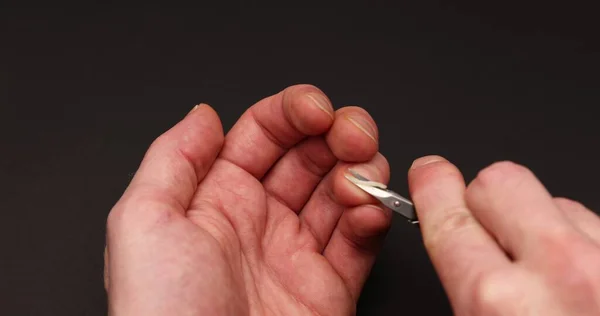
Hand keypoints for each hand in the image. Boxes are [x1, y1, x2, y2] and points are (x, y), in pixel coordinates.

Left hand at [104, 85, 391, 314]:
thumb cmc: (164, 313)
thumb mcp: (144, 222)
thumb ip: (173, 158)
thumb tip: (204, 116)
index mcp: (216, 199)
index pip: (263, 134)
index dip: (293, 111)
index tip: (317, 110)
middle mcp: (258, 221)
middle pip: (310, 155)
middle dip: (337, 133)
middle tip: (350, 135)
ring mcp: (295, 253)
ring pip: (342, 191)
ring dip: (360, 171)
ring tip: (360, 179)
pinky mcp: (329, 289)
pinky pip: (361, 242)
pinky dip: (372, 218)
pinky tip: (366, 211)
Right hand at [408, 156, 599, 314]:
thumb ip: (463, 284)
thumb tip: (455, 244)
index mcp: (496, 300)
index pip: (448, 214)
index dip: (433, 189)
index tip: (430, 176)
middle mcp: (561, 271)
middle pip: (500, 180)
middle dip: (486, 198)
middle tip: (488, 230)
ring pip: (556, 201)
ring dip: (542, 225)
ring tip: (547, 274)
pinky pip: (595, 225)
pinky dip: (583, 243)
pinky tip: (583, 281)